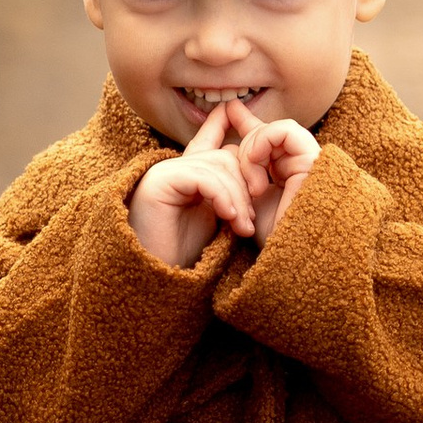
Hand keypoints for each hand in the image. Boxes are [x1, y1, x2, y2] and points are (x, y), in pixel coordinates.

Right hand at [126, 100, 259, 269]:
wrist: (160, 280)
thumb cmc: (187, 255)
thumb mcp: (217, 219)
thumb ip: (231, 195)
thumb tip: (256, 178)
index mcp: (188, 174)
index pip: (214, 143)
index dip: (236, 142)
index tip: (263, 149)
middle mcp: (174, 167)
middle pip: (224, 157)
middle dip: (245, 188)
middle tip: (251, 222)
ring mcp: (165, 172)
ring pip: (216, 166)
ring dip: (237, 199)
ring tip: (243, 228)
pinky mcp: (159, 181)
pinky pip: (201, 178)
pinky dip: (221, 196)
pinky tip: (229, 218)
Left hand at [226, 106, 318, 249]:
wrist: (287, 255)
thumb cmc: (268, 234)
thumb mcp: (245, 193)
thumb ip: (238, 164)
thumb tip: (225, 132)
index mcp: (286, 172)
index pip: (265, 138)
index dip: (246, 122)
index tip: (227, 109)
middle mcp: (300, 163)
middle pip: (267, 132)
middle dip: (246, 146)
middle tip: (242, 180)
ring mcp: (309, 160)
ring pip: (275, 129)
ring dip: (254, 150)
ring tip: (251, 183)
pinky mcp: (314, 158)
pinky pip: (285, 130)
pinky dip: (264, 143)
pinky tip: (257, 170)